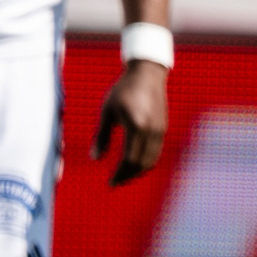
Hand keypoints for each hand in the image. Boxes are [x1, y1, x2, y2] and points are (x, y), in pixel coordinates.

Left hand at [92, 59, 168, 185]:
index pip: (129, 159)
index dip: (119, 174)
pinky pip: (156, 152)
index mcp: (136, 126)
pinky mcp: (163, 128)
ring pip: (151, 160)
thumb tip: (94, 158)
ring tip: (124, 175)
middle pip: (141, 163)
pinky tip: (134, 162)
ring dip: (137, 171)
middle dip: (128, 176)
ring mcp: (160, 130)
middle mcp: (151, 130)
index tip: (110, 182)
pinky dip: (145, 162)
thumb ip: (101, 136)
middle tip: (115, 182)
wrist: (147, 74)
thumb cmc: (123, 90)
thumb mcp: (107, 111)